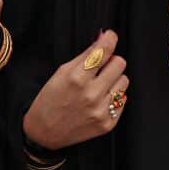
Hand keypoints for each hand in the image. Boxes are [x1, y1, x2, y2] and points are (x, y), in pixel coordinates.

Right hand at [23, 30, 128, 150]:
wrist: (44, 132)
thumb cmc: (50, 99)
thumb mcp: (62, 72)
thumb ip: (85, 55)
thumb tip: (103, 38)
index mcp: (77, 78)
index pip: (105, 50)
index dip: (110, 39)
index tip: (110, 37)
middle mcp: (91, 94)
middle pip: (120, 63)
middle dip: (111, 61)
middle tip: (100, 67)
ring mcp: (101, 110)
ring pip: (124, 81)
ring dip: (114, 80)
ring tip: (99, 85)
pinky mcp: (108, 123)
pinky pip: (123, 100)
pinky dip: (113, 97)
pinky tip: (99, 100)